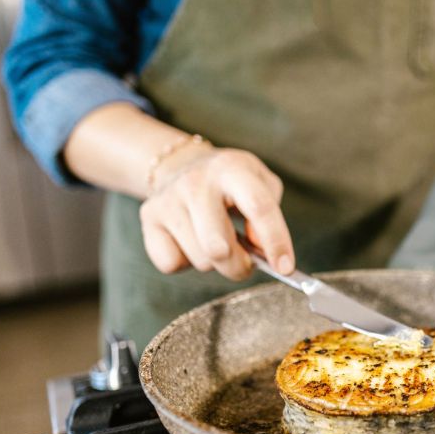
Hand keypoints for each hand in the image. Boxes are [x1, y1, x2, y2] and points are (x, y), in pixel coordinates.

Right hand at [139, 147, 294, 278]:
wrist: (181, 165)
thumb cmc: (231, 184)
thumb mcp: (261, 184)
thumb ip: (269, 215)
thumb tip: (261, 249)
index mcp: (232, 169)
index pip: (259, 208)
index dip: (276, 242)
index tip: (285, 268)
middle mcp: (196, 182)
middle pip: (220, 247)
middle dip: (239, 266)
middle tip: (246, 262)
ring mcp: (168, 199)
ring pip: (200, 260)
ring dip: (215, 262)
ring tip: (216, 240)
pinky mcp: (148, 217)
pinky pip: (171, 264)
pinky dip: (186, 263)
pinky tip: (190, 242)